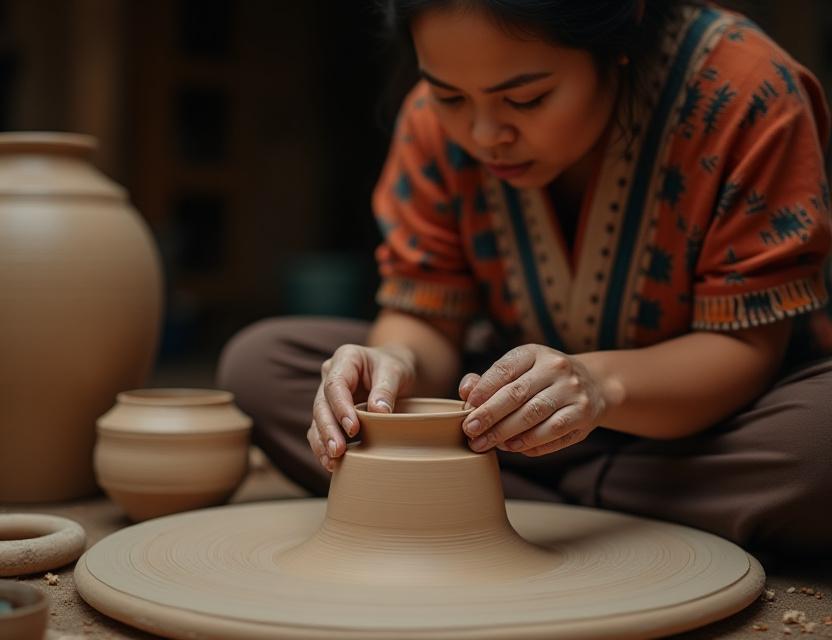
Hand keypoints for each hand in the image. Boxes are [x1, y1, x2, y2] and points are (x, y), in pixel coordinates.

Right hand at [307, 344, 415, 471]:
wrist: (394, 372)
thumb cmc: (394, 367)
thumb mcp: (396, 371)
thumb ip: (386, 389)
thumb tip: (379, 412)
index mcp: (345, 359)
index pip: (335, 385)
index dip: (341, 408)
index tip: (353, 428)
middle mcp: (330, 376)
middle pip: (321, 405)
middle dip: (328, 430)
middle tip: (337, 451)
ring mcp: (327, 396)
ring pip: (317, 421)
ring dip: (322, 443)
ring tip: (332, 463)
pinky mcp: (330, 414)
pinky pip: (321, 431)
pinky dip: (324, 448)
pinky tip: (332, 464)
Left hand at [459, 345, 606, 456]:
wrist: (593, 384)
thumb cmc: (542, 379)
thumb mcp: (519, 370)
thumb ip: (490, 380)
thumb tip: (466, 391)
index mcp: (534, 353)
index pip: (504, 370)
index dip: (483, 390)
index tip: (467, 407)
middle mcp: (556, 368)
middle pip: (516, 394)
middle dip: (489, 415)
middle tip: (470, 431)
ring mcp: (572, 391)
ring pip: (533, 415)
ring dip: (505, 432)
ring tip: (486, 443)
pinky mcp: (583, 414)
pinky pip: (553, 432)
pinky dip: (529, 442)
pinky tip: (512, 446)